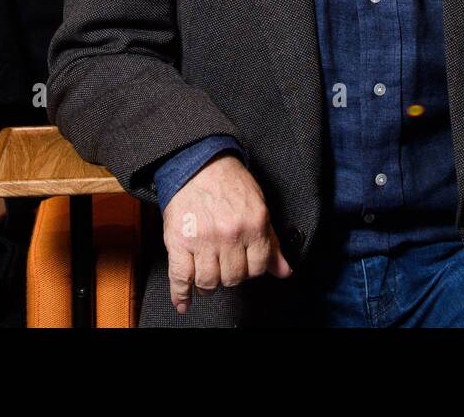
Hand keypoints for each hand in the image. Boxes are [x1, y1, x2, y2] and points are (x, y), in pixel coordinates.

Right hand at [161, 154, 291, 313]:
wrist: (198, 163)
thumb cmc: (230, 182)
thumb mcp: (258, 206)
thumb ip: (271, 241)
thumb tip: (284, 271)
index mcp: (253, 224)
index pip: (258, 267)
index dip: (252, 269)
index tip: (244, 265)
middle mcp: (230, 234)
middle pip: (234, 277)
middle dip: (230, 275)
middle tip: (224, 265)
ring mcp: (203, 239)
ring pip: (209, 282)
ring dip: (208, 285)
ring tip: (207, 277)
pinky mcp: (179, 241)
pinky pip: (180, 277)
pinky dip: (181, 293)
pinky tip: (184, 301)